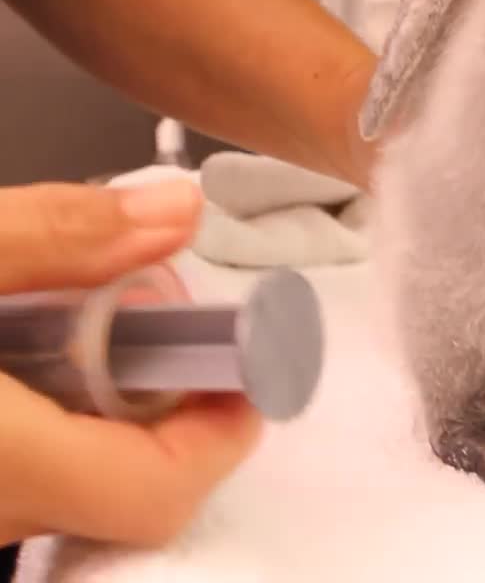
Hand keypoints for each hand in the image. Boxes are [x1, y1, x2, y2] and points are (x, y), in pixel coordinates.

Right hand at [0, 179, 262, 546]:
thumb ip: (55, 234)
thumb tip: (180, 211)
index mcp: (2, 461)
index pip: (156, 493)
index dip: (221, 432)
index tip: (241, 359)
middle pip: (128, 490)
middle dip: (164, 402)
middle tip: (148, 321)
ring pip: (77, 489)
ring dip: (106, 412)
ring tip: (74, 324)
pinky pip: (29, 484)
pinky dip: (55, 424)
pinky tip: (26, 355)